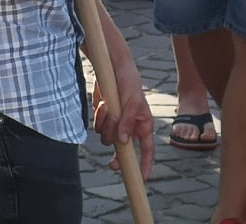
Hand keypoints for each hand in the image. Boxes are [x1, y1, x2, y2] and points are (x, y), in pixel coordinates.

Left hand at [93, 61, 155, 178]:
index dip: (145, 164)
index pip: (147, 148)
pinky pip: (98, 127)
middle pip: (123, 148)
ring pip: (107, 138)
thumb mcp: (131, 101)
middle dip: (117, 151)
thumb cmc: (128, 82)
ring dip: (105, 126)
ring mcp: (116, 122)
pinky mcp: (104, 117)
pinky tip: (102, 104)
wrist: (111, 67)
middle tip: (112, 164)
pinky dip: (98, 118)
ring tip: (108, 109)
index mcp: (143, 124)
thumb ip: (127, 121)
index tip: (143, 178)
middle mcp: (130, 126)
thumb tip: (123, 142)